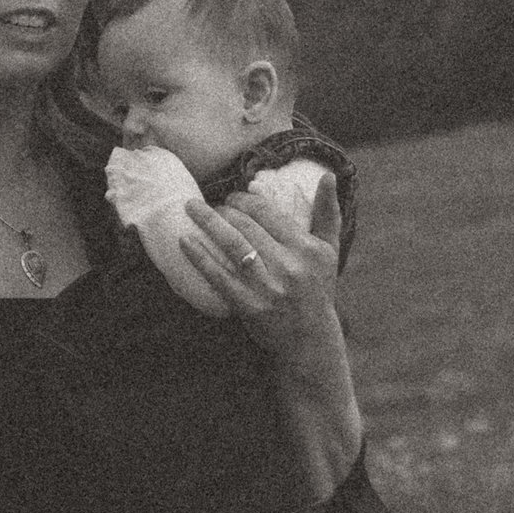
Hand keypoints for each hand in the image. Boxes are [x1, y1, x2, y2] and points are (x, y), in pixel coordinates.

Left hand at [176, 181, 337, 342]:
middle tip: (209, 204)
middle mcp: (288, 265)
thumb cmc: (317, 287)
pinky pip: (219, 276)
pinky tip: (184, 240)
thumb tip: (328, 174)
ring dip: (207, 222)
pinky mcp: (248, 305)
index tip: (232, 198)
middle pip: (246, 225)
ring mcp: (267, 286)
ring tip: (191, 208)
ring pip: (231, 245)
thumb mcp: (329, 250)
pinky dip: (200, 257)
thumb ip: (328, 212)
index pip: (268, 212)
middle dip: (223, 209)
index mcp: (306, 248)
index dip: (244, 200)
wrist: (309, 338)